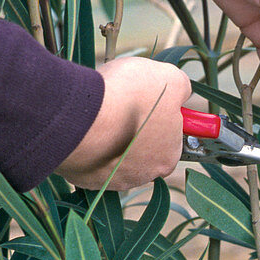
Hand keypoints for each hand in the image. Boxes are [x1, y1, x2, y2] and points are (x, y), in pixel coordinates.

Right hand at [56, 57, 190, 189]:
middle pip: (142, 148)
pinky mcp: (82, 177)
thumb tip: (182, 90)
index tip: (148, 101)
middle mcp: (141, 176)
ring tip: (101, 112)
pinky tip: (84, 125)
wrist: (77, 116)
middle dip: (135, 127)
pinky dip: (89, 142)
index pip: (171, 137)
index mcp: (167, 158)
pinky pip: (90, 158)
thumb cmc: (128, 99)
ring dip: (110, 136)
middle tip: (122, 104)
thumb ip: (182, 87)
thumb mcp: (169, 79)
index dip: (161, 115)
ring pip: (114, 154)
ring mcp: (109, 180)